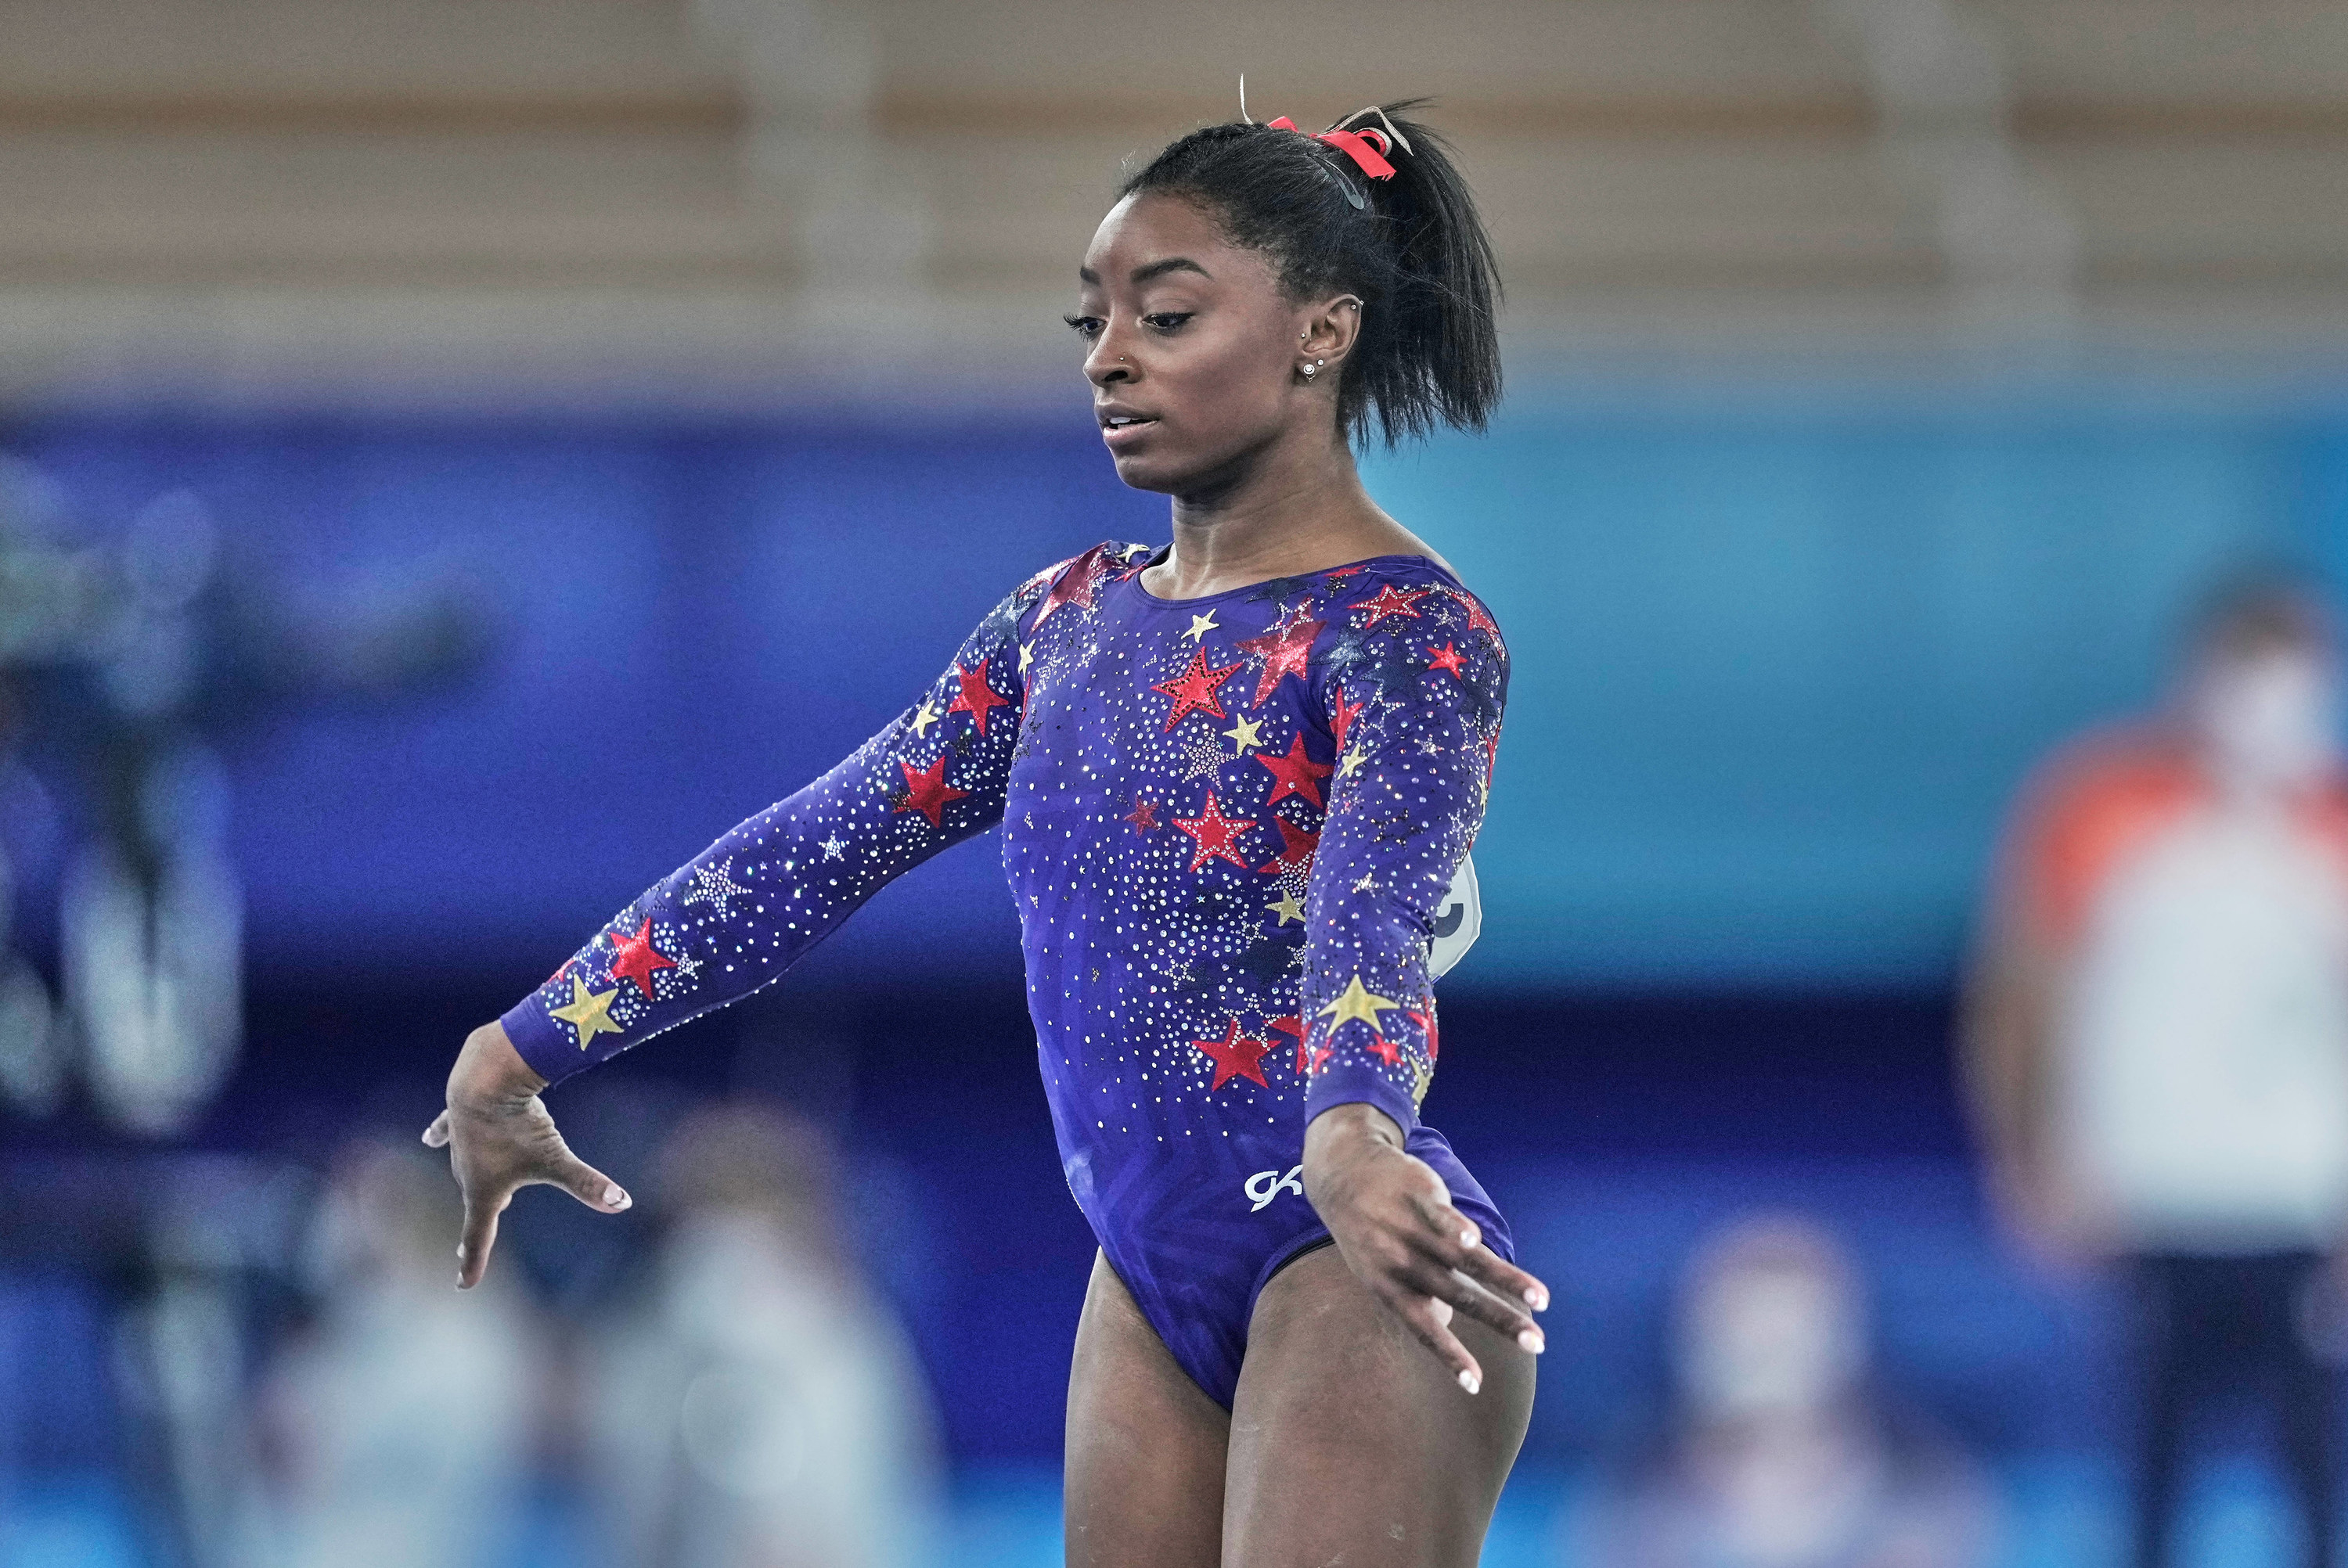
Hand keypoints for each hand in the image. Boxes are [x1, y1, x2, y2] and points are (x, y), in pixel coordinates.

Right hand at [422, 1021, 630, 1288]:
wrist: (485, 1081)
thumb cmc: (517, 1126)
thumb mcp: (556, 1158)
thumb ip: (588, 1183)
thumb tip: (624, 1204)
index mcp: (484, 1191)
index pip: (478, 1236)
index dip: (473, 1263)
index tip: (464, 1286)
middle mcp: (466, 1170)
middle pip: (476, 1200)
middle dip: (479, 1221)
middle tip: (470, 1245)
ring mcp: (459, 1142)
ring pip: (466, 1166)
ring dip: (473, 1180)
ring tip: (479, 1190)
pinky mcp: (457, 1115)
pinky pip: (446, 1130)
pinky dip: (441, 1134)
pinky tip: (430, 1138)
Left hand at [1303, 1102, 1549, 1394]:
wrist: (1342, 1175)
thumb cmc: (1370, 1232)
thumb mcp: (1381, 1271)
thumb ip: (1415, 1296)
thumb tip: (1445, 1322)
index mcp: (1390, 1289)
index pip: (1424, 1330)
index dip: (1449, 1356)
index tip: (1475, 1385)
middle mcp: (1401, 1264)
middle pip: (1459, 1297)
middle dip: (1500, 1321)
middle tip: (1537, 1343)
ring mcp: (1411, 1230)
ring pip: (1465, 1259)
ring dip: (1505, 1280)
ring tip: (1540, 1300)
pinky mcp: (1420, 1196)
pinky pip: (1442, 1216)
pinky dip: (1457, 1228)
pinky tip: (1475, 1240)